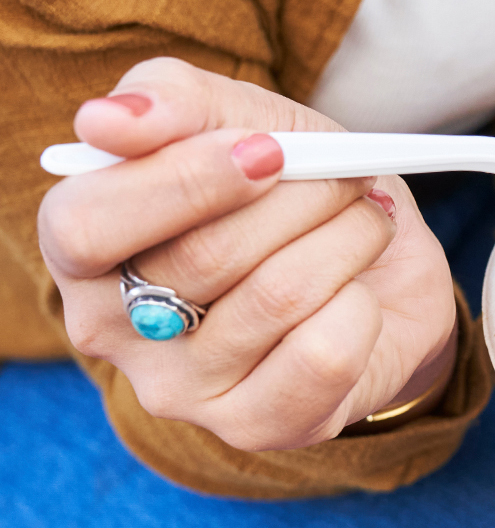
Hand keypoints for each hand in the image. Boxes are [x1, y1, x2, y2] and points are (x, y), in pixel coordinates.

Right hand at [37, 58, 457, 449]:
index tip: (267, 150)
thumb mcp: (244, 120)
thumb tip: (106, 121)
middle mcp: (110, 329)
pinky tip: (360, 295)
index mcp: (81, 246)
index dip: (184, 181)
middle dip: (301, 197)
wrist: (380, 276)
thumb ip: (174, 100)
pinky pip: (324, 354)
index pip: (86, 225)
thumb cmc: (290, 195)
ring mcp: (180, 391)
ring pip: (278, 298)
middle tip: (344, 178)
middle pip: (201, 257)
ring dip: (348, 238)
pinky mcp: (256, 427)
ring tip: (365, 222)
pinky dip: (364, 306)